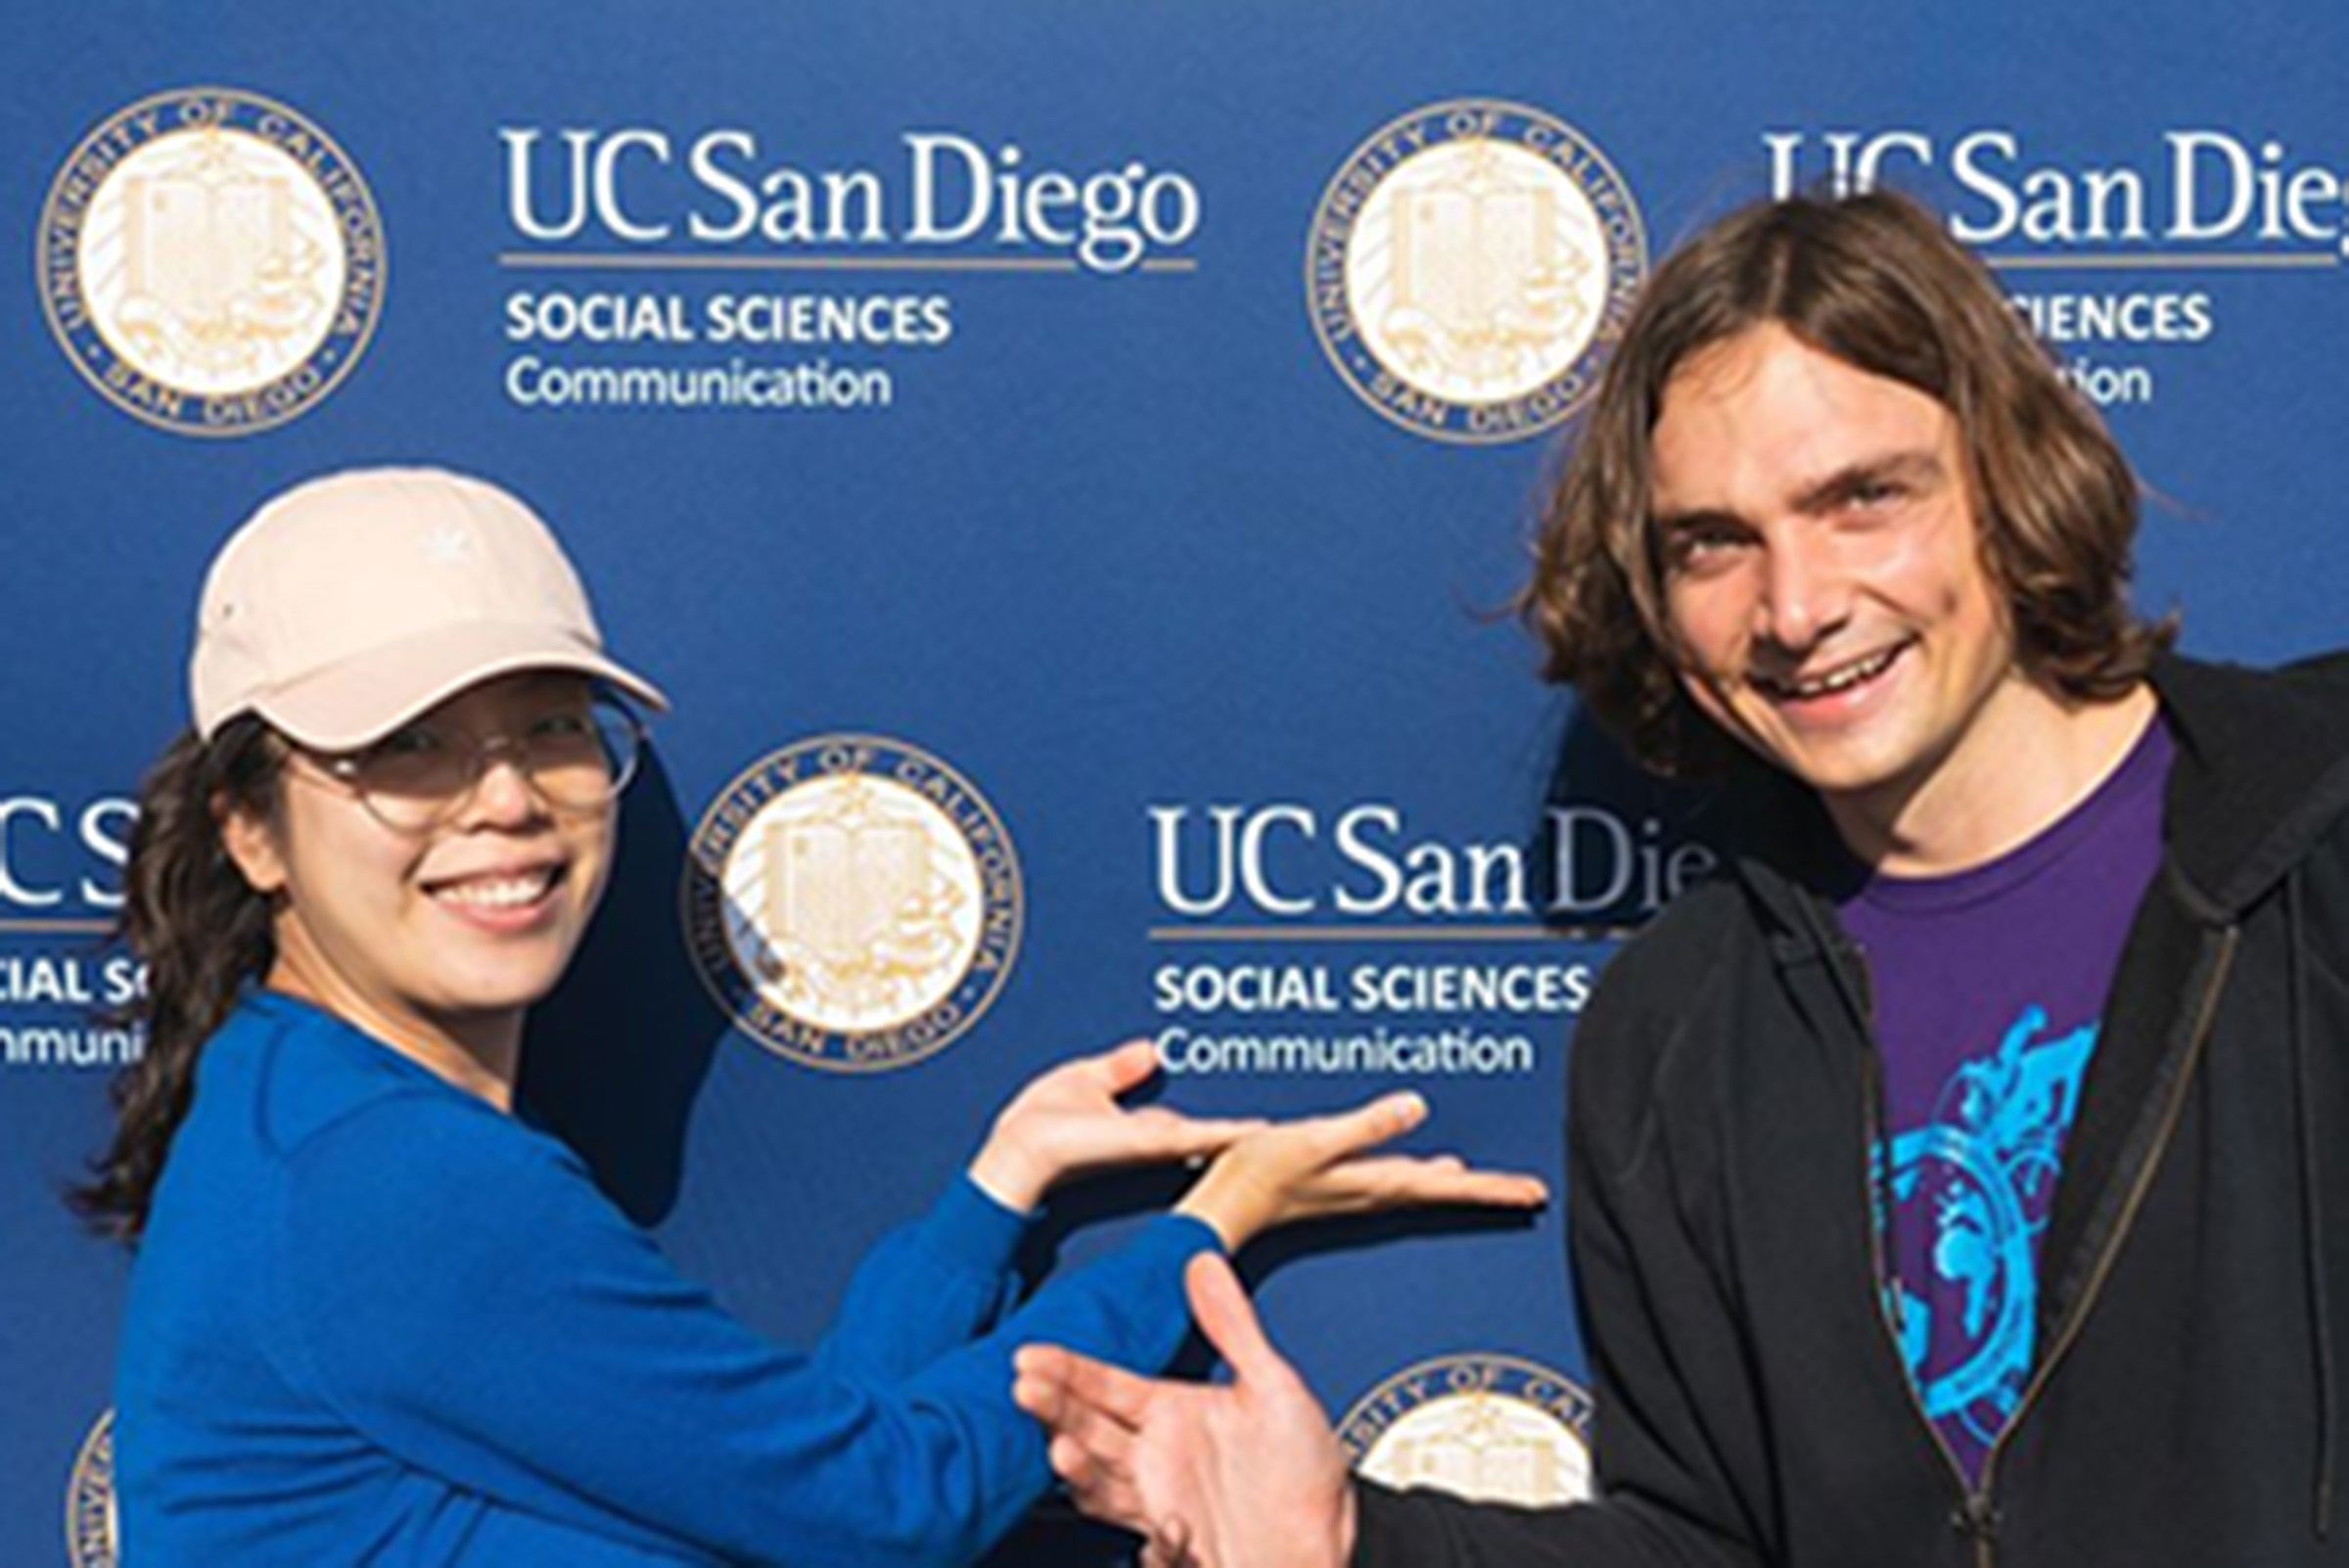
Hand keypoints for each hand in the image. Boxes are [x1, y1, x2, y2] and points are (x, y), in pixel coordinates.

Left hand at [968, 1040, 1264, 1211]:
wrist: (1020, 1148)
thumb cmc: (1040, 1123)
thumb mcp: (1087, 1080)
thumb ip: (1121, 1068)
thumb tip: (1149, 1048)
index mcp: (1142, 1129)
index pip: (1193, 1125)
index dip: (1223, 1121)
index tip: (1254, 1114)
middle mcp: (1156, 1139)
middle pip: (1214, 1135)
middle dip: (1249, 1133)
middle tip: (1291, 1126)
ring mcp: (1156, 1143)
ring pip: (1216, 1138)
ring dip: (1249, 1135)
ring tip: (1289, 1130)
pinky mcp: (1150, 1142)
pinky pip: (1199, 1136)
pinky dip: (1228, 1134)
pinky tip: (1256, 1131)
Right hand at [1016, 1253, 1354, 1567]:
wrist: (1331, 1542)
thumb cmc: (1301, 1471)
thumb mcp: (1274, 1386)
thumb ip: (1232, 1326)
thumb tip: (1204, 1259)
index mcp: (1171, 1416)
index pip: (1105, 1387)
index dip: (1067, 1371)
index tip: (1030, 1356)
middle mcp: (1158, 1462)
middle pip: (1089, 1431)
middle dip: (1055, 1411)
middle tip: (1026, 1390)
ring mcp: (1165, 1510)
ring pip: (1105, 1489)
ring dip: (1083, 1473)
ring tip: (1065, 1451)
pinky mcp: (1185, 1557)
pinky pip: (1162, 1554)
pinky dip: (1164, 1547)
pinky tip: (1173, 1529)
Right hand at [1173, 1091, 1547, 1251]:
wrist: (1224, 1202)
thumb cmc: (1261, 1172)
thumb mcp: (1315, 1140)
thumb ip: (1368, 1125)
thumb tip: (1416, 1107)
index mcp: (1376, 1180)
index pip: (1450, 1188)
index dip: (1493, 1188)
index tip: (1532, 1193)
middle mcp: (1375, 1189)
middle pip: (1447, 1191)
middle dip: (1490, 1189)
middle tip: (1529, 1191)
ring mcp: (1360, 1188)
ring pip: (1427, 1186)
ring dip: (1463, 1185)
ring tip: (1492, 1182)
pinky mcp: (1343, 1182)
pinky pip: (1401, 1180)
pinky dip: (1427, 1175)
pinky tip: (1432, 1167)